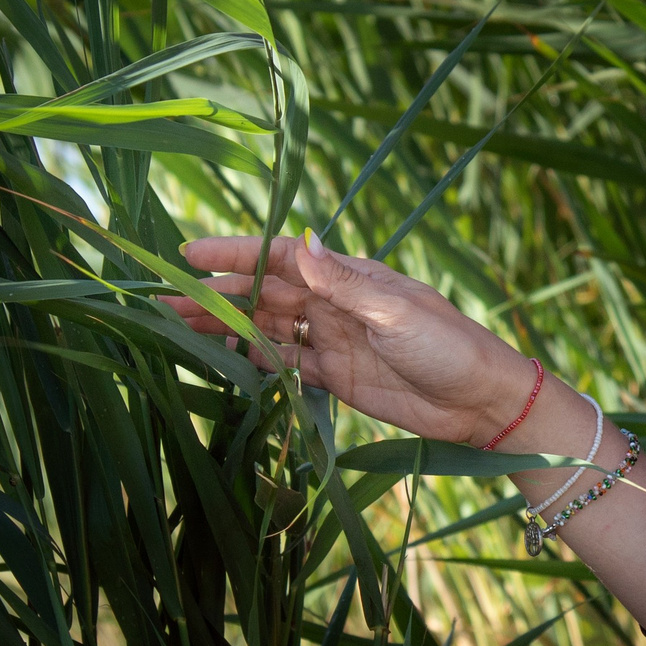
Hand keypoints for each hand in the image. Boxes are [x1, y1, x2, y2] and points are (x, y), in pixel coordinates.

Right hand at [167, 231, 536, 446]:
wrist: (480, 401)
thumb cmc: (447, 346)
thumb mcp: (395, 312)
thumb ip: (344, 285)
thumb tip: (303, 245)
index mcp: (349, 276)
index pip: (281, 258)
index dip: (236, 254)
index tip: (190, 255)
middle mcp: (334, 303)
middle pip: (264, 295)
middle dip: (216, 295)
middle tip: (165, 302)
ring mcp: (332, 340)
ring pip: (267, 329)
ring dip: (227, 327)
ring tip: (179, 330)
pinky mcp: (335, 377)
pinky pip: (285, 365)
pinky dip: (255, 362)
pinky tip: (225, 360)